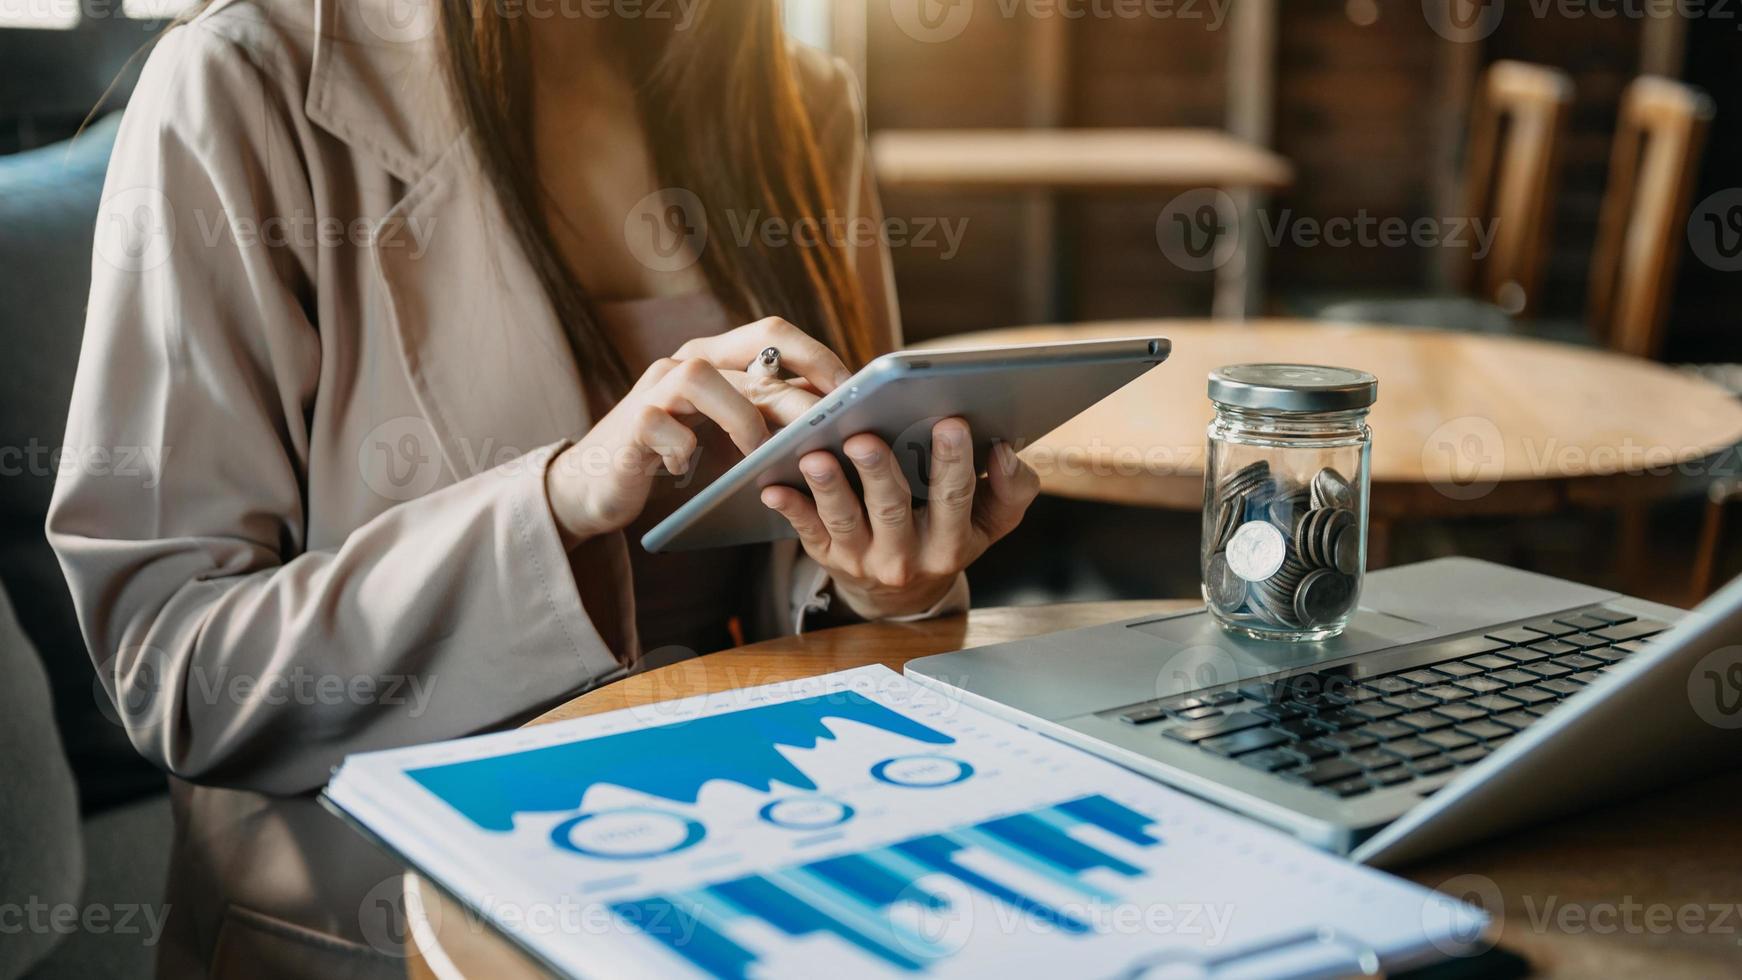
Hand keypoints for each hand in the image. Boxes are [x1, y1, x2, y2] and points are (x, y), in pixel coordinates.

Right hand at [545, 318, 843, 544]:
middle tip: (824, 435)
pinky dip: (682, 450)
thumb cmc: (675, 457)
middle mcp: (686, 363)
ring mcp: (655, 389)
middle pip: (752, 358)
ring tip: (758, 455)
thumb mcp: (728, 432)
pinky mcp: (631, 425)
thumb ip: (769, 418)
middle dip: (796, 398)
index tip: (853, 391)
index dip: (815, 355)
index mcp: (717, 358)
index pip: (772, 334)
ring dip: (741, 418)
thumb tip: (839, 421)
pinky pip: (662, 427)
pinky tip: (686, 469)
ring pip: (702, 377)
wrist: (596, 486)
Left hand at [760, 418, 1040, 620]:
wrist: (903, 594)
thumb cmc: (947, 535)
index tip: (952, 422)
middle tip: (866, 439)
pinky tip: (773, 486)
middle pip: (893, 510)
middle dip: (879, 473)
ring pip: (844, 521)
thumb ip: (1011, 489)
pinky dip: (790, 508)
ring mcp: (862, 559)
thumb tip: (1005, 451)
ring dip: (828, 488)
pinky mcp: (827, 556)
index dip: (955, 462)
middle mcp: (906, 557)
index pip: (957, 498)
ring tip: (815, 457)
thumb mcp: (990, 523)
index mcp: (951, 543)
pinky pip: (806, 533)